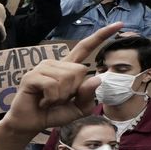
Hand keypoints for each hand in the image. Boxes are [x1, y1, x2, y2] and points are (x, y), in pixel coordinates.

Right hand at [0, 23, 121, 136]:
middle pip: (79, 70)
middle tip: (58, 99)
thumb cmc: (53, 114)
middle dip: (73, 90)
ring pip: (66, 78)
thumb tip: (97, 78)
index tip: (119, 25)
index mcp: (67, 68)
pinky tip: (43, 102)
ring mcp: (42, 68)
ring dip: (61, 96)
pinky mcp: (31, 76)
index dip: (101, 36)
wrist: (30, 124)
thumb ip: (89, 95)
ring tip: (49, 101)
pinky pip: (52, 85)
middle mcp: (55, 64)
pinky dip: (51, 99)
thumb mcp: (79, 108)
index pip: (85, 47)